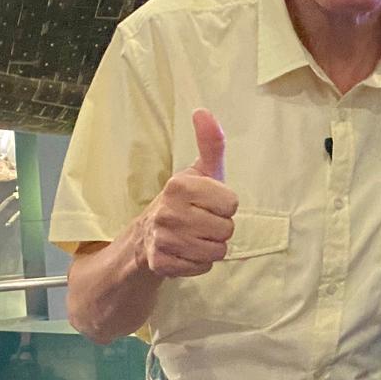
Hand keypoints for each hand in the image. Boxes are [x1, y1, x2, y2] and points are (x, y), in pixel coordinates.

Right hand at [137, 109, 238, 277]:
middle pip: (226, 230)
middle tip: (201, 222)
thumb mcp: (201, 170)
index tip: (209, 203)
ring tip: (195, 236)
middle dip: (219, 228)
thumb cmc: (185, 199)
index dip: (225, 205)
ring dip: (211, 247)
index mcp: (179, 185)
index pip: (231, 204)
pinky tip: (186, 252)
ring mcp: (163, 239)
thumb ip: (210, 143)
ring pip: (216, 251)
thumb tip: (203, 111)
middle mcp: (168, 212)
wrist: (148, 234)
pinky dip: (198, 263)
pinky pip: (202, 268)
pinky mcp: (162, 263)